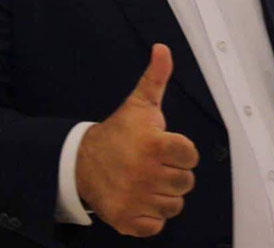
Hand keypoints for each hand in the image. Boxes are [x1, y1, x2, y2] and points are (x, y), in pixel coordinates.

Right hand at [75, 43, 199, 236]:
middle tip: (154, 163)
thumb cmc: (118, 132)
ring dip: (164, 194)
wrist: (82, 161)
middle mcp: (145, 173)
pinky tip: (141, 197)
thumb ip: (156, 77)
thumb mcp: (139, 103)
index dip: (181, 150)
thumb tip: (163, 48)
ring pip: (174, 205)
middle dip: (173, 172)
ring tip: (147, 179)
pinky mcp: (128, 219)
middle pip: (186, 182)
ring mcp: (136, 198)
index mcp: (153, 144)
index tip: (165, 145)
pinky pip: (157, 225)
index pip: (191, 155)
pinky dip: (151, 215)